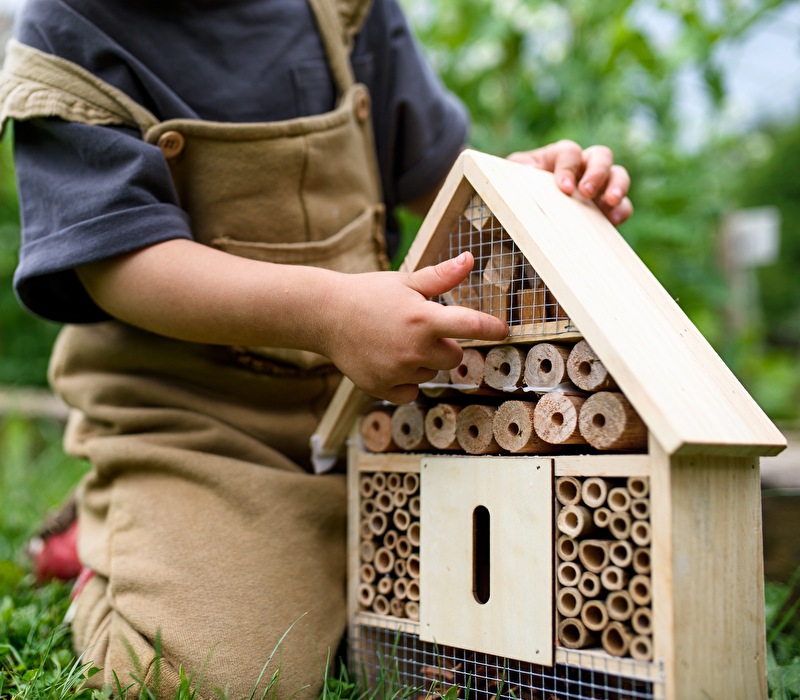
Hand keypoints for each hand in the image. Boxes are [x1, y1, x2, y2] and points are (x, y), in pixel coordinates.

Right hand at [323, 252, 507, 403]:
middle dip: (445, 345)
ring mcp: (398, 370)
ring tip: (397, 343)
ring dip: (423, 362)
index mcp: (423, 318)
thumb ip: (441, 276)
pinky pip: (411, 391)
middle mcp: (414, 348)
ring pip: (431, 373)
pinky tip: (389, 361)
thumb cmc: (368, 294)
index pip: (470, 325)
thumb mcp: (405, 281)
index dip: (491, 328)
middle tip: (421, 331)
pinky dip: (405, 381)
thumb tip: (469, 259)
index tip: (503, 330)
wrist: (326, 315)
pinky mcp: (383, 387)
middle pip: (453, 357)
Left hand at [507, 140, 632, 225]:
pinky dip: (622, 209)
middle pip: (601, 156)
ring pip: (618, 175)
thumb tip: (530, 170)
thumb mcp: (511, 178)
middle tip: (587, 192)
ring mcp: (599, 186)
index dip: (568, 168)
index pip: (570, 153)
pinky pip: (623, 204)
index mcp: (559, 156)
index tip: (564, 187)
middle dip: (597, 172)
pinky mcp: (606, 207)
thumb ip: (518, 170)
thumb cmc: (518, 190)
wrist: (523, 217)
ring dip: (618, 186)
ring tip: (611, 202)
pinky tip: (614, 220)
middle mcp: (583, 166)